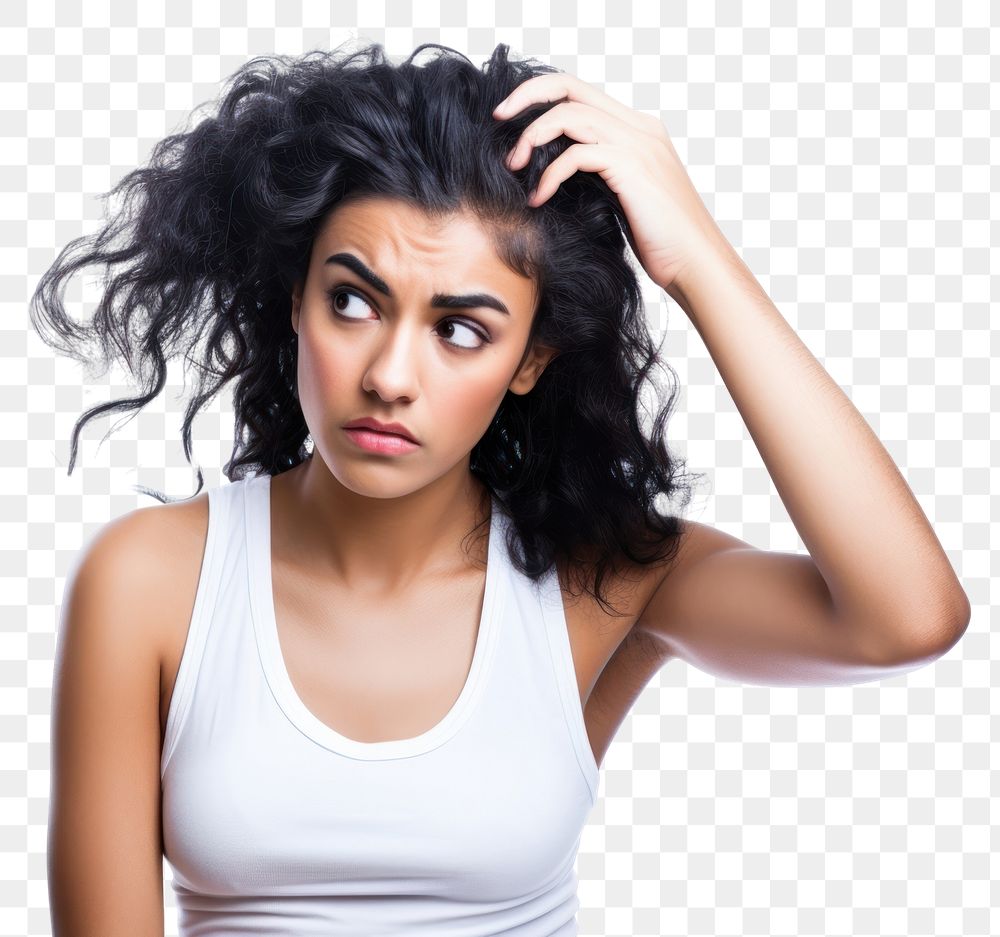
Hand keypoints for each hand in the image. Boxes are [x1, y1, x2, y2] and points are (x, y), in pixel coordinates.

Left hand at [493, 72, 729, 293]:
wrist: (696, 264)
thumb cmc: (661, 242)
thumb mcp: (624, 199)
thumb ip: (599, 176)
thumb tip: (556, 175)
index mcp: (638, 130)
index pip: (582, 92)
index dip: (542, 95)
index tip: (511, 117)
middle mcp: (639, 128)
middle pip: (571, 87)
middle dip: (528, 96)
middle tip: (498, 118)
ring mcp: (638, 145)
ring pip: (569, 115)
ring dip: (532, 138)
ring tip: (514, 167)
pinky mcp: (632, 168)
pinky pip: (576, 155)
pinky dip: (549, 175)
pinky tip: (538, 199)